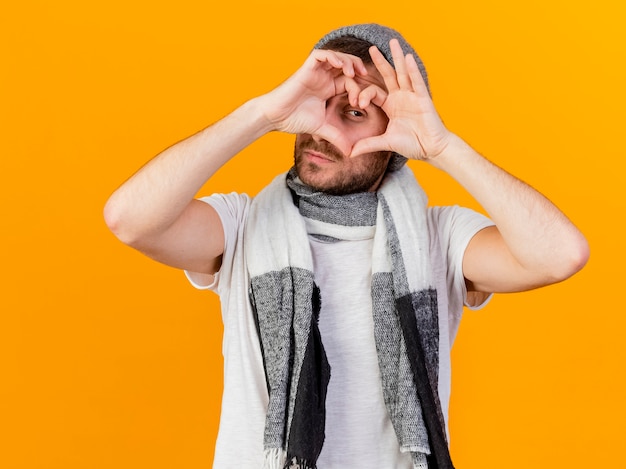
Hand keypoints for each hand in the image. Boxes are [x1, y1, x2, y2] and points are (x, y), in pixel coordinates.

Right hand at [261, 49, 368, 155]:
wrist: (276, 117)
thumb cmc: (295, 120)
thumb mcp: (322, 129)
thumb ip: (337, 137)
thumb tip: (351, 153)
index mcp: (328, 89)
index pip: (349, 82)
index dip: (358, 89)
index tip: (359, 103)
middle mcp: (323, 78)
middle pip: (346, 64)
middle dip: (357, 67)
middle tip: (365, 76)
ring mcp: (315, 72)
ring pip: (336, 57)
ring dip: (347, 61)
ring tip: (352, 71)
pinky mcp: (306, 68)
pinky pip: (321, 55)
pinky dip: (332, 56)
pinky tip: (339, 65)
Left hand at [350, 39, 451, 160]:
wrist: (432, 149)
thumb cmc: (412, 144)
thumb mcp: (386, 143)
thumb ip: (368, 144)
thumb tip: (350, 152)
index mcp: (391, 105)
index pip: (375, 93)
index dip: (365, 95)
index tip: (358, 102)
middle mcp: (401, 97)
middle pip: (389, 75)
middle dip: (381, 61)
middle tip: (371, 47)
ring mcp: (413, 96)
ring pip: (403, 74)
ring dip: (397, 58)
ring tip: (392, 42)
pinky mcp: (423, 99)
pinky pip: (416, 82)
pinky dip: (412, 71)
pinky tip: (407, 58)